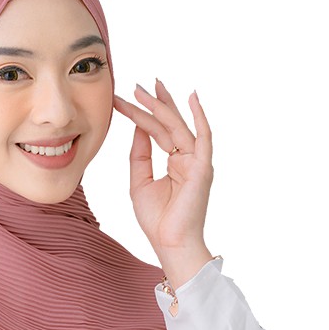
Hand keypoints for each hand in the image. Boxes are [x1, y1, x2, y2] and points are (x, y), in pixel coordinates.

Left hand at [113, 81, 214, 287]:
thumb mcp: (139, 181)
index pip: (157, 132)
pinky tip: (192, 97)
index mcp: (174, 163)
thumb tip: (138, 128)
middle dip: (153, 104)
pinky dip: (199, 117)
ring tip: (147, 88)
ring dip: (163, 106)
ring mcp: (196, 162)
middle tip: (137, 85)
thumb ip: (140, 155)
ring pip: (178, 127)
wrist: (169, 243)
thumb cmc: (156, 220)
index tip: (125, 100)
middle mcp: (187, 159)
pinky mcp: (202, 167)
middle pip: (168, 125)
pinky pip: (203, 137)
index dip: (141, 116)